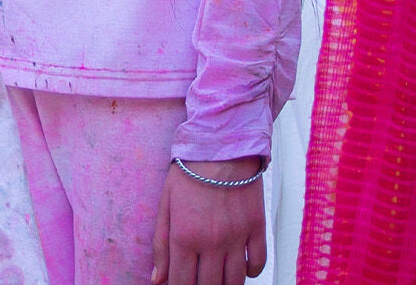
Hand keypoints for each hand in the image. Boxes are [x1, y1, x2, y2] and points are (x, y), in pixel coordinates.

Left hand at [153, 158, 266, 284]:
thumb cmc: (189, 172)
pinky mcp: (257, 228)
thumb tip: (157, 279)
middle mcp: (212, 241)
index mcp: (185, 236)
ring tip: (218, 277)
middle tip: (199, 279)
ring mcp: (237, 236)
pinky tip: (240, 266)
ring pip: (234, 281)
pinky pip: (258, 264)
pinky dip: (251, 272)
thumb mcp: (166, 204)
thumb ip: (160, 244)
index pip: (182, 283)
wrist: (222, 145)